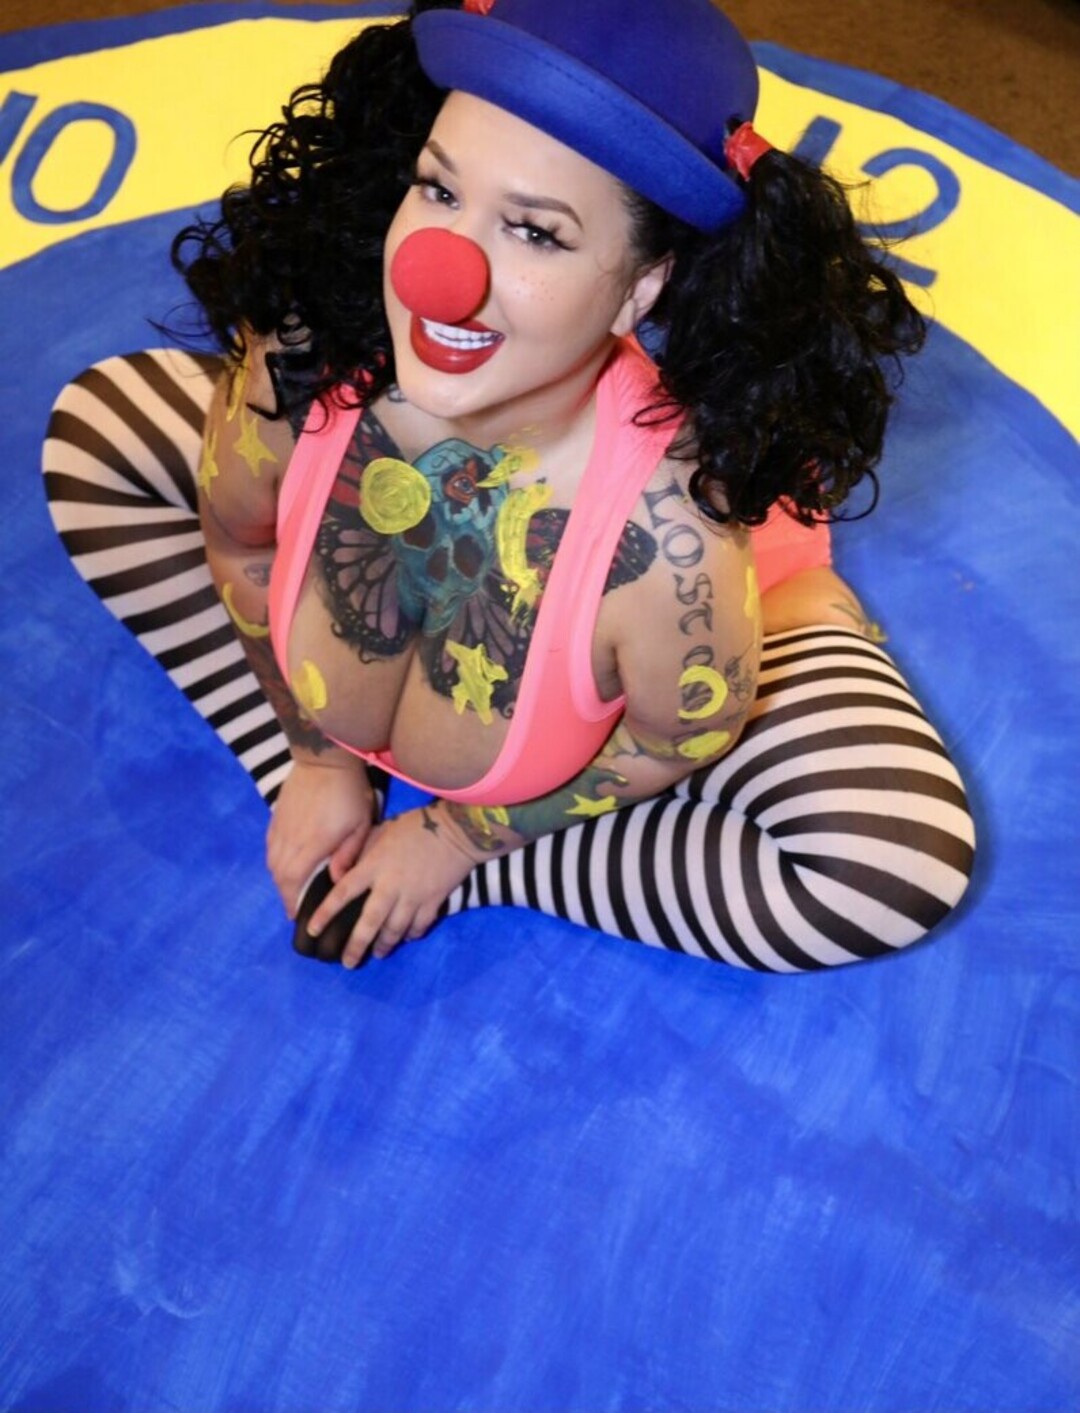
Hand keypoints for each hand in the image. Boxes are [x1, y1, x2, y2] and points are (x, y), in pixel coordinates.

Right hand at [267, 753, 377, 918]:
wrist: (324, 758)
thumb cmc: (349, 792)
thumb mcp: (359, 824)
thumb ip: (348, 854)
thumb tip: (337, 881)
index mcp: (311, 845)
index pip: (293, 882)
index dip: (292, 902)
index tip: (298, 916)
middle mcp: (289, 840)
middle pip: (279, 876)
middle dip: (286, 895)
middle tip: (297, 907)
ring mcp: (279, 828)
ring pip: (272, 863)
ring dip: (280, 880)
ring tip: (292, 889)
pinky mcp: (275, 817)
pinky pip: (270, 847)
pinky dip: (276, 862)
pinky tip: (286, 864)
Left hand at [305, 803, 485, 968]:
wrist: (456, 830)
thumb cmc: (414, 827)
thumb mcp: (380, 831)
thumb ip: (358, 852)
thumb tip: (338, 873)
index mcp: (373, 866)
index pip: (343, 894)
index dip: (325, 913)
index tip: (313, 929)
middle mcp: (390, 886)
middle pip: (369, 923)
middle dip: (356, 946)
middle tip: (347, 963)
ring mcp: (413, 896)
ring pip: (394, 930)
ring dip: (384, 945)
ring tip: (377, 953)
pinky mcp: (433, 902)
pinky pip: (418, 926)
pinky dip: (411, 934)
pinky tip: (406, 937)